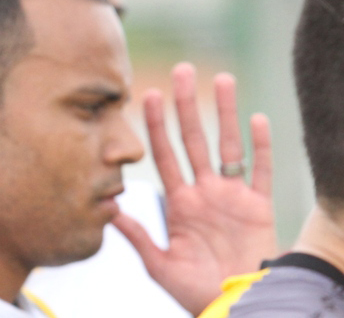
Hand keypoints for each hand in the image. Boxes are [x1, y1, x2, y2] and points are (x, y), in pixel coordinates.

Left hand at [113, 62, 276, 315]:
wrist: (235, 306)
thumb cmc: (196, 291)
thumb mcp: (159, 263)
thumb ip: (136, 235)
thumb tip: (105, 209)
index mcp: (179, 203)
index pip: (164, 154)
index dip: (155, 125)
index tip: (146, 94)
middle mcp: (204, 192)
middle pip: (193, 139)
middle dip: (187, 106)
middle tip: (182, 71)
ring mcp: (232, 196)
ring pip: (227, 145)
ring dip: (224, 113)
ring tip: (221, 79)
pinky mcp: (258, 207)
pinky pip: (260, 170)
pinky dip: (260, 146)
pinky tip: (254, 119)